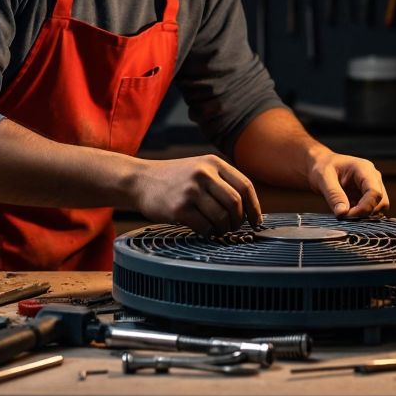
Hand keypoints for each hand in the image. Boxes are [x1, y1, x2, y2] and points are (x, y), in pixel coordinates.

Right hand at [128, 155, 261, 234]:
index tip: (256, 220)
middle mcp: (203, 174)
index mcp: (213, 163)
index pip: (245, 186)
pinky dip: (209, 233)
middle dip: (238, 220)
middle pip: (235, 203)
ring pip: (222, 217)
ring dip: (224, 229)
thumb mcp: (199, 168)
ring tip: (218, 230)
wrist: (140, 180)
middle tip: (233, 227)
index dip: (254, 207)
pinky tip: (205, 231)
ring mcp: (191, 191)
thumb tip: (248, 207)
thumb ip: (222, 181)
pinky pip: (205, 226)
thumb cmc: (174, 178)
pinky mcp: (179, 208)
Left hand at [306, 151, 388, 218]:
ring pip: (379, 207)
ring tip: (345, 214)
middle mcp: (372, 177)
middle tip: (345, 216)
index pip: (374, 192)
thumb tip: (342, 213)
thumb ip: (334, 195)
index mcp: (364, 169)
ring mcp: (372, 186)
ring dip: (365, 214)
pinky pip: (372, 209)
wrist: (321, 164)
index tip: (348, 215)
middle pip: (381, 201)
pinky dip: (362, 215)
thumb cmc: (322, 166)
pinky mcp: (368, 195)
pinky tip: (348, 213)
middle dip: (365, 212)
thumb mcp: (323, 178)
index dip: (364, 207)